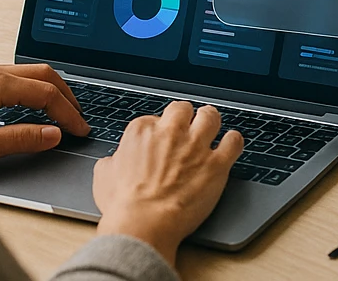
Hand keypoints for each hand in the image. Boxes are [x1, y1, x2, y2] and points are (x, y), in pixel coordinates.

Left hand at [0, 62, 88, 165]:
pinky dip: (33, 90)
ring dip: (50, 91)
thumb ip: (22, 138)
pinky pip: (15, 78)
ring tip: (62, 112)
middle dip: (65, 95)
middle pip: (43, 74)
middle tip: (78, 117)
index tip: (79, 129)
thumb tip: (53, 135)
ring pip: (29, 73)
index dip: (67, 112)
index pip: (45, 93)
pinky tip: (35, 106)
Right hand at [95, 102, 243, 266]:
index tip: (163, 140)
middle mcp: (171, 132)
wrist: (142, 227)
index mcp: (143, 131)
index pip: (156, 118)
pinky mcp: (216, 164)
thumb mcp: (104, 178)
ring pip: (210, 116)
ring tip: (210, 128)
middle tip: (187, 129)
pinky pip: (233, 142)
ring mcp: (195, 146)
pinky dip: (233, 142)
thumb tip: (114, 160)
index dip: (160, 130)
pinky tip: (230, 144)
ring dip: (210, 121)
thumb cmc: (123, 207)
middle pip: (184, 109)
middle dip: (186, 117)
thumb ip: (113, 161)